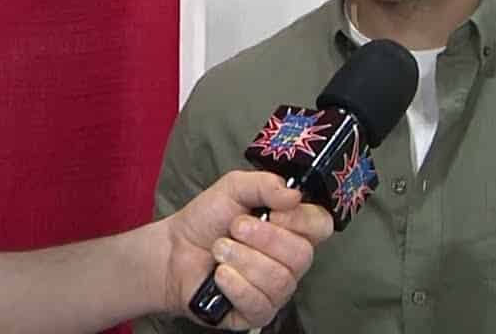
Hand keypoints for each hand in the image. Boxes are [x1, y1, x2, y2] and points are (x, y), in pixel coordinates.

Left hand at [158, 170, 332, 328]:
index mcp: (293, 228)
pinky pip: (260, 303)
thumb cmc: (207, 220)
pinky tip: (220, 275)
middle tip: (235, 228)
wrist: (173, 251)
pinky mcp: (257, 313)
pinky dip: (235, 285)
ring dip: (242, 259)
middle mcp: (290, 261)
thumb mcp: (234, 188)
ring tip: (220, 250)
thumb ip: (265, 183)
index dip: (299, 219)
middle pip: (302, 255)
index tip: (273, 211)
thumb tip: (294, 194)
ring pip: (279, 280)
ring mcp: (276, 289)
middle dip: (263, 238)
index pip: (322, 226)